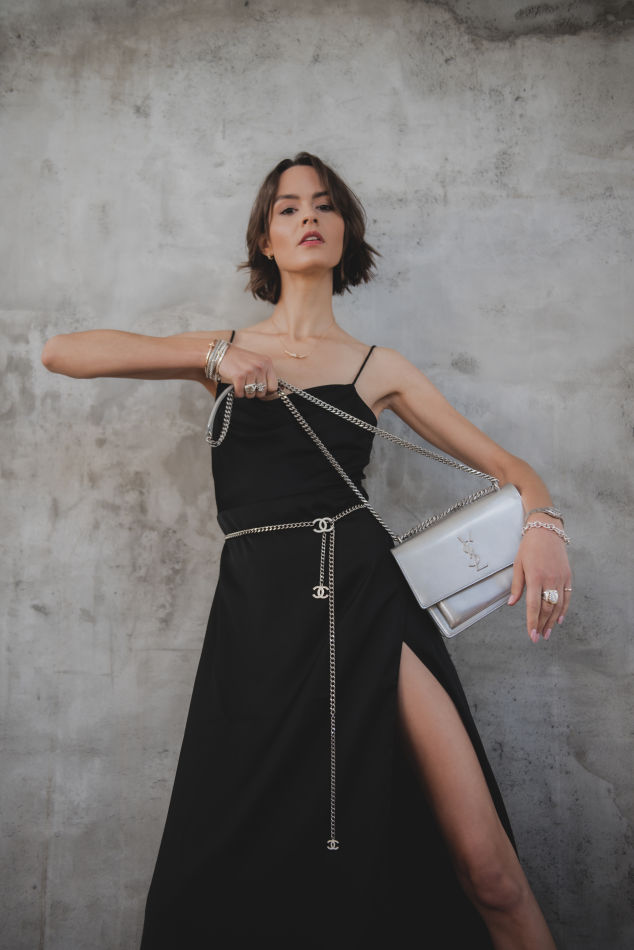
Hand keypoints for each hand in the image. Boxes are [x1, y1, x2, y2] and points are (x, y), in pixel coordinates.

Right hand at [218, 344, 278, 398]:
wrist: (222, 353)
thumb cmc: (239, 359)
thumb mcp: (257, 362)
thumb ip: (265, 374)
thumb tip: (270, 393)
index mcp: (267, 363)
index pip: (273, 387)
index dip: (266, 391)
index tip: (260, 390)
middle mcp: (260, 366)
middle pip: (262, 392)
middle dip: (254, 393)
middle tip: (248, 386)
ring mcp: (250, 371)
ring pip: (251, 394)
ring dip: (245, 393)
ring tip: (241, 385)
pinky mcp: (239, 376)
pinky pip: (241, 393)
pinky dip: (237, 393)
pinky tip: (235, 387)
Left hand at [507, 527, 571, 642]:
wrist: (547, 531)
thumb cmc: (529, 547)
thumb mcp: (518, 564)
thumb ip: (516, 585)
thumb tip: (512, 604)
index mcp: (535, 577)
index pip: (534, 606)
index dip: (532, 622)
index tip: (531, 635)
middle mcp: (550, 580)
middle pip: (547, 608)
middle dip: (542, 625)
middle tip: (538, 637)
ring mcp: (561, 579)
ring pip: (558, 605)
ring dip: (552, 621)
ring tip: (547, 633)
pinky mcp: (568, 577)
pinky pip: (567, 597)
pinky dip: (564, 610)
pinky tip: (559, 619)